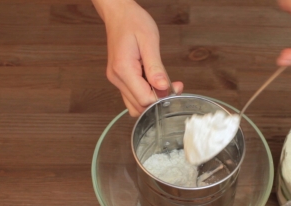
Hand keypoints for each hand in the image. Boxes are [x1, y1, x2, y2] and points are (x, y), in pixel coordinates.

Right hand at [93, 0, 182, 116]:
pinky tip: (154, 82)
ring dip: (151, 100)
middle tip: (173, 85)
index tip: (174, 87)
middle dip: (158, 100)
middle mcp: (117, 78)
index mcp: (123, 69)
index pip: (144, 99)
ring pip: (135, 105)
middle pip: (139, 106)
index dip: (161, 98)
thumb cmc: (133, 22)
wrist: (118, 14)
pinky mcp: (119, 79)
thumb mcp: (149, 41)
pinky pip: (132, 96)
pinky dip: (145, 94)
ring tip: (163, 83)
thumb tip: (163, 87)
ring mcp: (116, 80)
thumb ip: (156, 67)